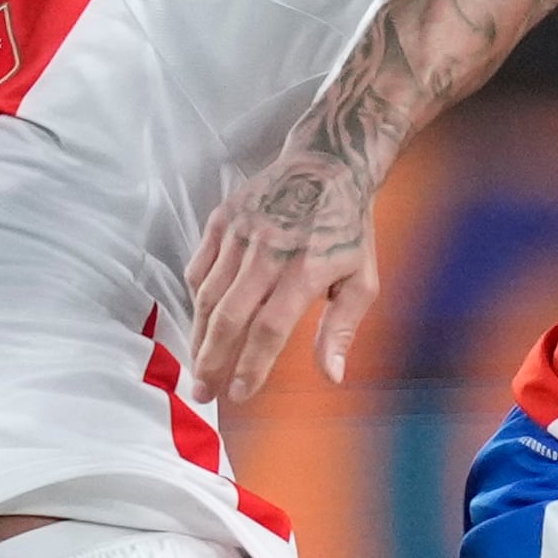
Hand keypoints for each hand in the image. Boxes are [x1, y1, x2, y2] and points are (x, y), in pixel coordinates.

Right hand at [190, 148, 378, 403]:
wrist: (328, 163)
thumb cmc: (348, 229)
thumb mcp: (361, 279)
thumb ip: (341, 329)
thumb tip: (331, 376)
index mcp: (305, 270)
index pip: (268, 329)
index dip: (251, 365)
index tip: (240, 394)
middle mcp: (268, 250)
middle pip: (228, 317)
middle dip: (211, 361)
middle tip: (203, 392)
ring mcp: (240, 232)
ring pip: (206, 295)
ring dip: (198, 337)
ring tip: (197, 366)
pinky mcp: (222, 219)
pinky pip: (198, 267)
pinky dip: (195, 299)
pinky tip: (199, 323)